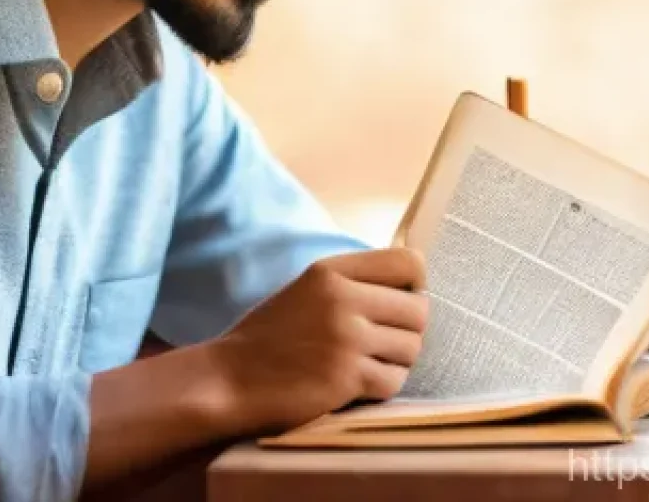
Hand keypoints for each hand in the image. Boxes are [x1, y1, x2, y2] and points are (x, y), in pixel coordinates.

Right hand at [208, 248, 427, 433]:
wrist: (230, 379)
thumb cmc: (269, 337)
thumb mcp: (305, 292)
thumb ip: (350, 284)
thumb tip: (412, 285)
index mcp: (329, 271)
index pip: (407, 262)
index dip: (415, 285)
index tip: (400, 302)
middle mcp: (341, 298)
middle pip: (418, 309)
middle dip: (408, 330)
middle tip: (384, 342)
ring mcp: (346, 338)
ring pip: (412, 347)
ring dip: (397, 360)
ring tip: (368, 364)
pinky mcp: (347, 377)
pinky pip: (395, 380)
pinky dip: (382, 387)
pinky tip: (357, 385)